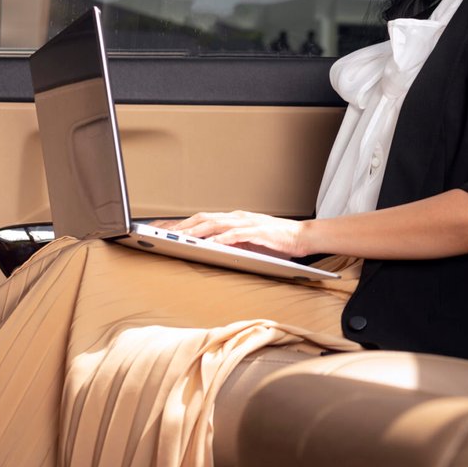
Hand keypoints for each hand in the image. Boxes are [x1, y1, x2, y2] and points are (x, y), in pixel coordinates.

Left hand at [167, 210, 309, 258]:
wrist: (303, 236)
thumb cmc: (277, 241)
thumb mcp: (248, 241)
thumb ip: (231, 242)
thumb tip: (209, 249)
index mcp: (234, 219)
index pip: (204, 219)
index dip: (183, 223)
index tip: (165, 230)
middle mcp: (238, 217)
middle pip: (205, 218)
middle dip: (183, 226)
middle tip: (164, 233)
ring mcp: (248, 223)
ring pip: (216, 224)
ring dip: (197, 231)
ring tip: (181, 237)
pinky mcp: (258, 231)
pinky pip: (235, 235)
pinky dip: (221, 239)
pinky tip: (209, 244)